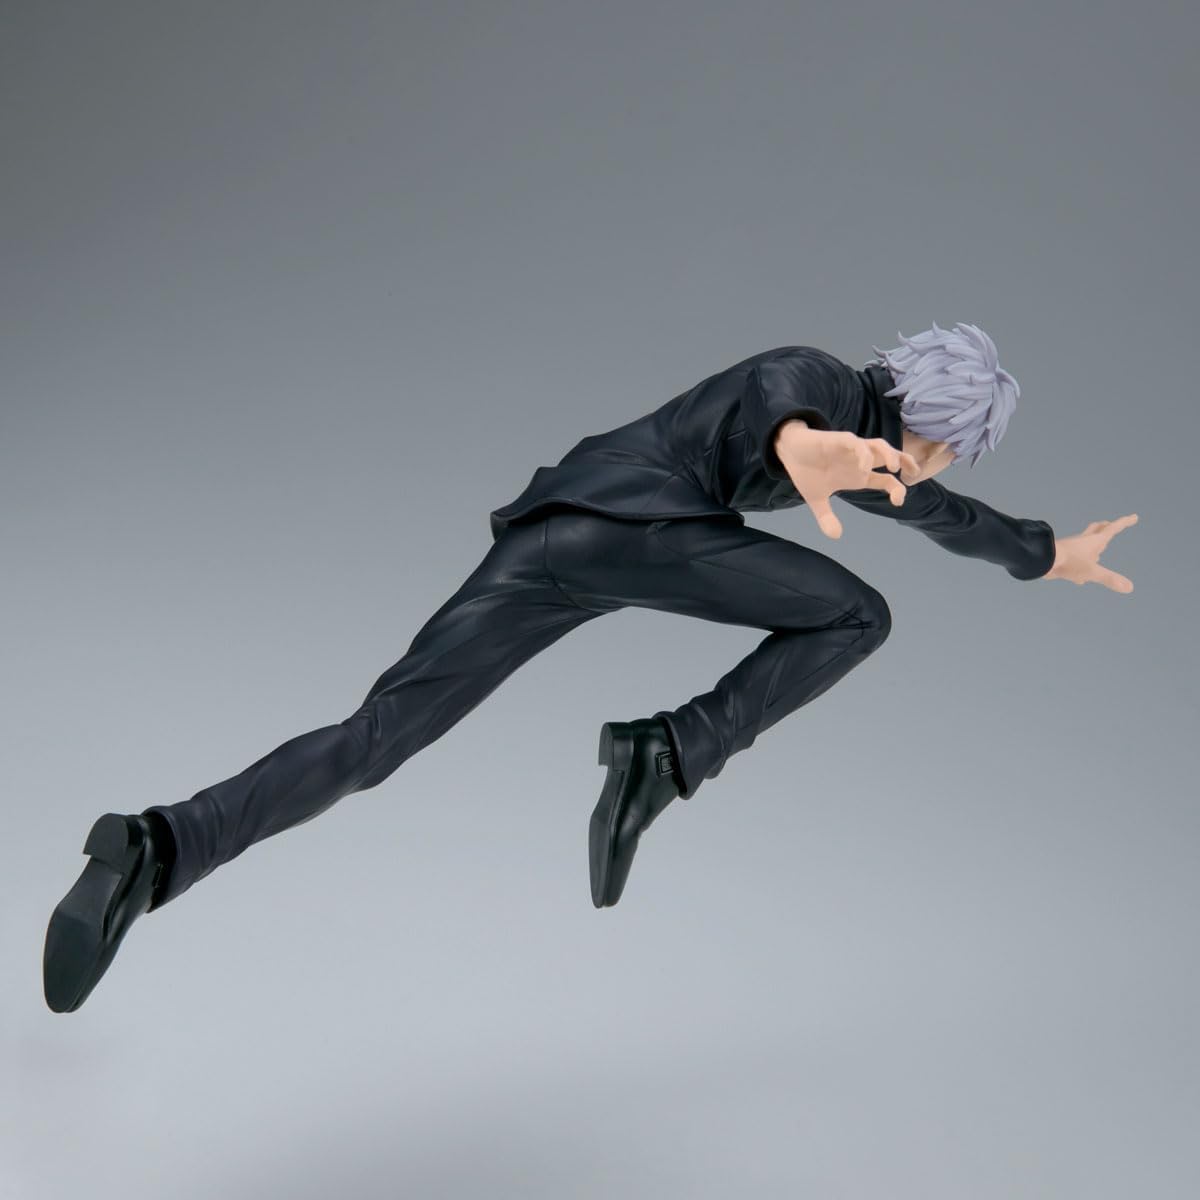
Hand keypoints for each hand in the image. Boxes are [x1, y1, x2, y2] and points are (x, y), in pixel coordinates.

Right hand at [774, 421, 919, 538]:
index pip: (886, 480)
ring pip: (878, 445)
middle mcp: (859, 460)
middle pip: (890, 457)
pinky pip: (857, 443)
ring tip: (894, 468)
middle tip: (913, 474)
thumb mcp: (816, 499)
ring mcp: (851, 449)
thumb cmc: (806, 471)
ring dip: (890, 454)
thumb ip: (826, 517)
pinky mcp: (839, 440)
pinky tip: (864, 467)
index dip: (896, 489)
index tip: (897, 502)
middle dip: (906, 462)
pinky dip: (864, 453)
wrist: (788, 451)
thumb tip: (835, 536)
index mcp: (858, 475)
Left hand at [1043, 513, 1137, 591]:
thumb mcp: (1092, 572)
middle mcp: (1083, 542)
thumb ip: (1110, 579)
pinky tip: (1079, 580)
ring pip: (1085, 545)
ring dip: (1093, 547)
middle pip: (1097, 530)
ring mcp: (1072, 549)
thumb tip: (1129, 587)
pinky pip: (1075, 561)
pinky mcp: (1063, 558)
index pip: (1113, 529)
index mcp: (1094, 541)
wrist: (1041, 561)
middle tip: (1111, 525)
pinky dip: (1081, 567)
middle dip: (1106, 528)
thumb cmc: (1068, 562)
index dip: (1125, 522)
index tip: (1134, 516)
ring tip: (1098, 554)